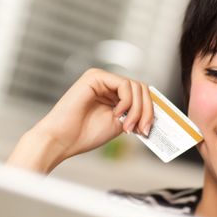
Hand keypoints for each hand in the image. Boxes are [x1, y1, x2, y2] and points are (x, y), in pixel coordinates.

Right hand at [6, 68, 153, 172]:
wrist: (62, 140)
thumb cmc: (85, 135)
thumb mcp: (119, 124)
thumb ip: (134, 115)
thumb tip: (155, 113)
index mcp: (114, 94)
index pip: (141, 94)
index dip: (151, 109)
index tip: (151, 128)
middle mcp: (108, 83)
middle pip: (142, 89)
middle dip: (147, 111)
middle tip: (143, 130)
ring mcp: (102, 78)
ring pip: (136, 87)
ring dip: (138, 110)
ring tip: (127, 127)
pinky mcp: (95, 76)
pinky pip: (124, 85)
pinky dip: (127, 102)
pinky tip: (117, 115)